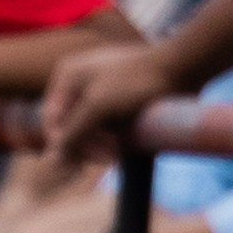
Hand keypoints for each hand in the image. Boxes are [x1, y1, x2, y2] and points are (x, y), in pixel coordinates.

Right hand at [41, 37, 165, 160]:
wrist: (180, 68)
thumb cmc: (136, 81)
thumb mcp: (98, 106)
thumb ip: (73, 132)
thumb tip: (53, 160)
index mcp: (67, 76)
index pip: (52, 120)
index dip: (63, 144)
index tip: (79, 164)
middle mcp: (79, 83)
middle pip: (70, 126)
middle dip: (87, 145)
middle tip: (108, 159)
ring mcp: (99, 91)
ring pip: (90, 129)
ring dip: (100, 146)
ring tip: (118, 155)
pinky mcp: (119, 101)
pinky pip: (107, 126)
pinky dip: (112, 139)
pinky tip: (123, 148)